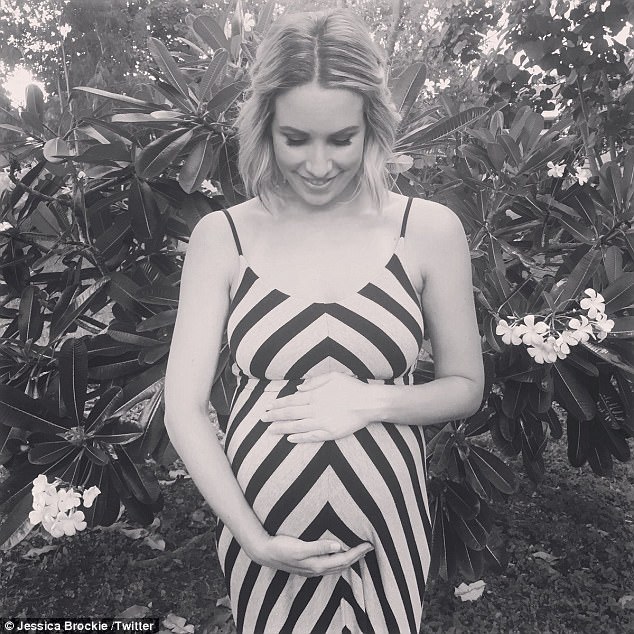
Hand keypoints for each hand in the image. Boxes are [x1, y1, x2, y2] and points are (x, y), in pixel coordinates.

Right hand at [252, 534, 373, 576]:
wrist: (264, 552)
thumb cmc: (281, 547)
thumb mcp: (299, 547)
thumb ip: (319, 547)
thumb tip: (338, 546)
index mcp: (317, 565)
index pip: (343, 560)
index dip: (357, 552)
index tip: (369, 545)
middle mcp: (316, 569)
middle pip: (343, 565)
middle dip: (357, 557)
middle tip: (370, 547)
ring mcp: (312, 569)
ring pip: (336, 567)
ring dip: (349, 560)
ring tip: (358, 551)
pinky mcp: (307, 566)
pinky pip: (329, 566)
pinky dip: (339, 561)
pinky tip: (338, 555)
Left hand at [261, 372, 374, 442]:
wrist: (370, 403)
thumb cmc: (353, 387)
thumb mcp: (333, 376)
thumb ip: (315, 381)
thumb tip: (299, 388)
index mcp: (315, 395)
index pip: (291, 401)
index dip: (278, 404)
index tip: (267, 406)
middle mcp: (315, 409)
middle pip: (290, 414)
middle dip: (274, 416)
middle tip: (262, 419)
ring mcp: (322, 422)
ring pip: (297, 426)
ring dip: (281, 428)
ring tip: (269, 431)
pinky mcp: (330, 433)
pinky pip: (311, 436)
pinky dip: (299, 438)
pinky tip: (289, 439)